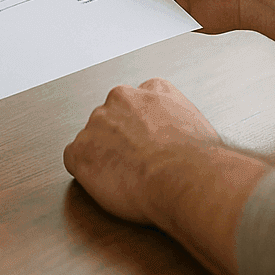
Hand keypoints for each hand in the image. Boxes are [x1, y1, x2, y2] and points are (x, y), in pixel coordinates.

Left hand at [63, 78, 221, 225]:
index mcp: (153, 89)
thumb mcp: (200, 125)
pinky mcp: (80, 150)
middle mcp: (121, 98)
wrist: (185, 178)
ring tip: (126, 178)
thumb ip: (181, 120)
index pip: (138, 100)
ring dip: (103, 155)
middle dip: (120, 139)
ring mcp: (97, 122)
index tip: (147, 140)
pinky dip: (86, 173)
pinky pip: (75, 160)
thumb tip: (184, 137)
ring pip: (93, 138)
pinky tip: (108, 184)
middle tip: (136, 164)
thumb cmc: (198, 161)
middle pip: (112, 117)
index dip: (141, 124)